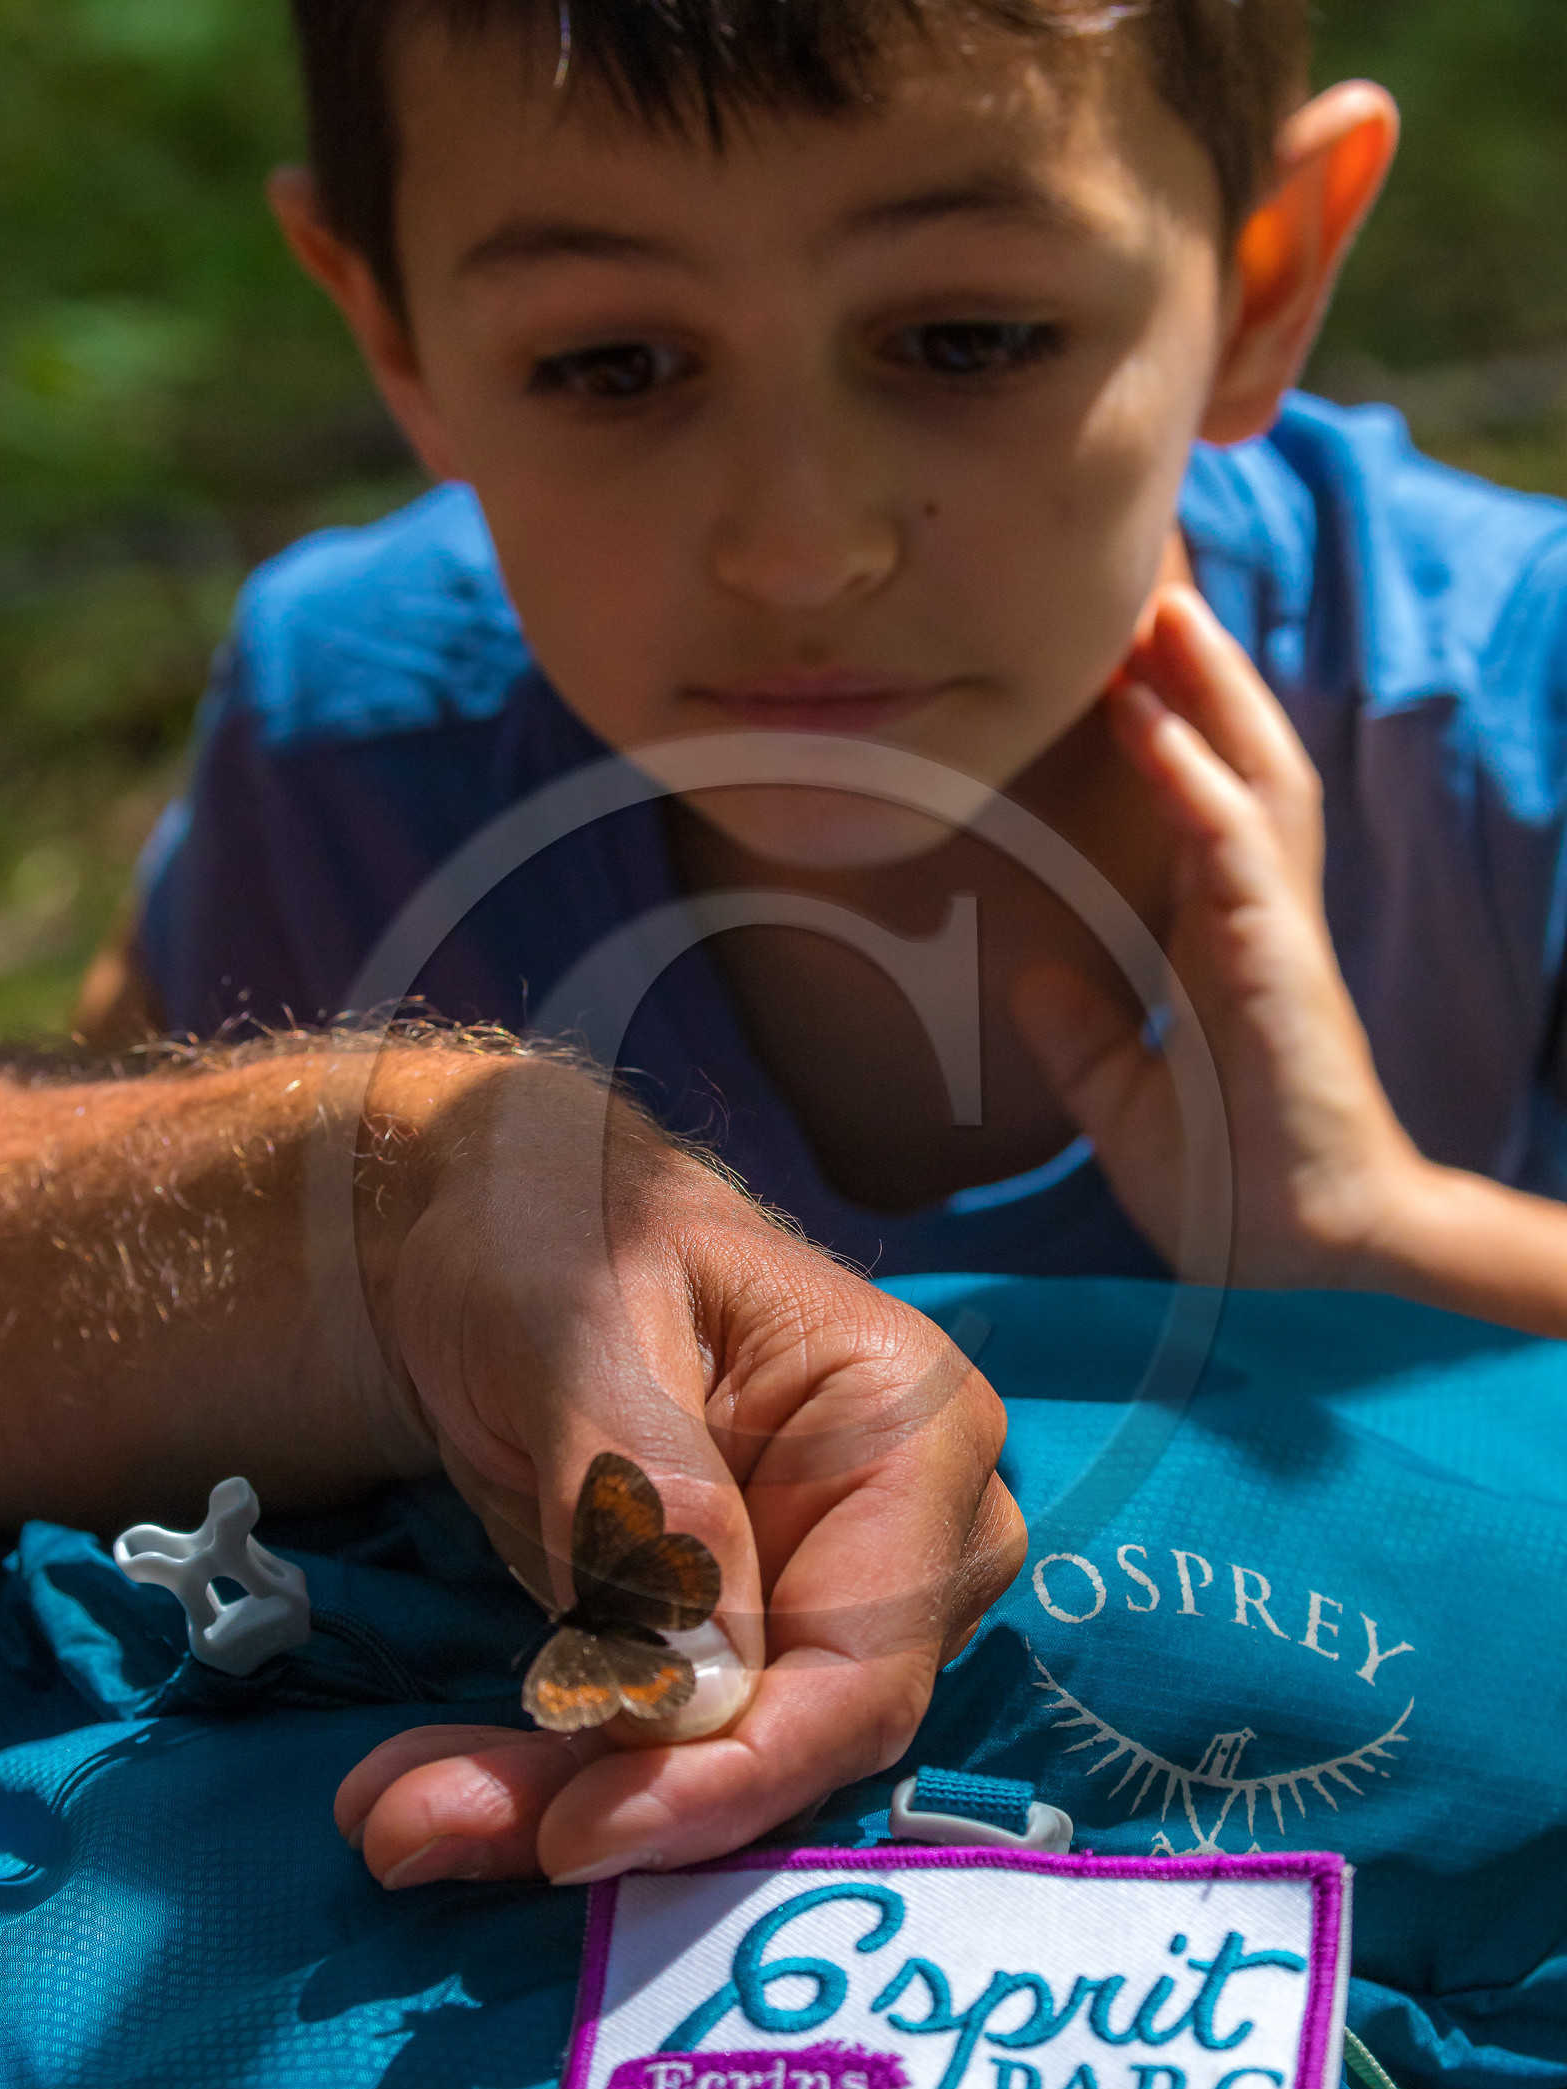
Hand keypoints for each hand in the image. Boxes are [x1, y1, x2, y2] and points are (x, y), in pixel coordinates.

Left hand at [342, 1052, 1025, 1885]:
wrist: (494, 1231)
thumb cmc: (559, 1229)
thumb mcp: (582, 1321)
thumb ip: (644, 1491)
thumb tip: (699, 1694)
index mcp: (911, 1429)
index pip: (864, 1663)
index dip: (735, 1771)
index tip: (581, 1835)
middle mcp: (900, 1541)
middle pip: (792, 1740)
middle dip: (615, 1805)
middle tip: (414, 1825)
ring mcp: (820, 1602)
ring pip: (712, 1769)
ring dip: (552, 1807)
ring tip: (392, 1816)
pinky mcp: (727, 1650)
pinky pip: (654, 1757)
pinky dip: (541, 1784)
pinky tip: (422, 1798)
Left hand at [1011, 586, 1426, 1285]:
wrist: (1303, 1256)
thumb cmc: (1232, 1188)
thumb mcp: (1123, 1105)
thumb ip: (1080, 1037)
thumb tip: (1024, 971)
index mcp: (1218, 946)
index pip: (1197, 809)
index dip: (1166, 733)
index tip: (1111, 664)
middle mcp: (1250, 919)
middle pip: (1234, 765)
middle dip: (1198, 679)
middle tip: (1142, 593)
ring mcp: (1271, 930)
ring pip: (1251, 774)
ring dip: (1208, 690)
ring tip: (1160, 609)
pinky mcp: (1278, 955)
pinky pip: (1233, 840)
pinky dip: (1192, 770)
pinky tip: (1149, 713)